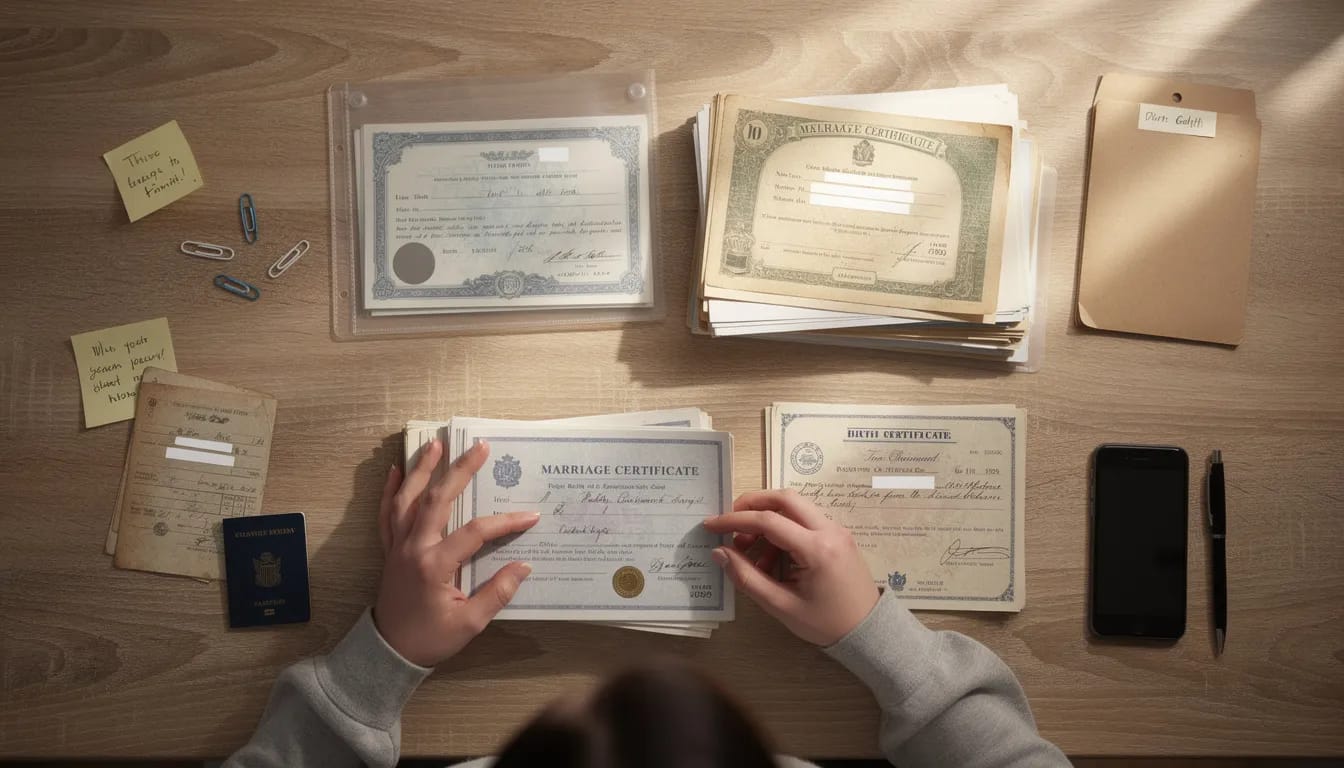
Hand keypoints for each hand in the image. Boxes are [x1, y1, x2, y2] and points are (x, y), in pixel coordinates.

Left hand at [374, 438, 539, 666]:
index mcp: (435, 565)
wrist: (388, 652)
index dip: (505, 522)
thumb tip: (523, 567)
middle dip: (459, 470)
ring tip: (435, 444)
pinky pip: (386, 513)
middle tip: (479, 447)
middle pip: (436, 500)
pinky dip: (390, 490)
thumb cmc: (430, 639)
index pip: (475, 533)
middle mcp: (414, 548)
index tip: (530, 516)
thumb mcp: (469, 624)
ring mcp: (398, 546)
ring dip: (421, 469)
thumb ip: (497, 593)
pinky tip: (395, 471)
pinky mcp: (389, 550)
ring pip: (407, 499)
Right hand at [704, 490, 879, 645]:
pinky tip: (770, 557)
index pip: (768, 521)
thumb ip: (747, 577)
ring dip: (767, 518)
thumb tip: (719, 553)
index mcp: (817, 549)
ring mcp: (836, 530)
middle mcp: (830, 530)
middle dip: (751, 504)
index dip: (735, 520)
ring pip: (795, 506)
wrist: (868, 631)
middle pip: (784, 498)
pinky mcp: (837, 535)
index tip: (711, 525)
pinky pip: (804, 520)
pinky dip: (782, 528)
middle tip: (729, 522)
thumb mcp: (782, 606)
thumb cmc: (826, 623)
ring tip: (749, 550)